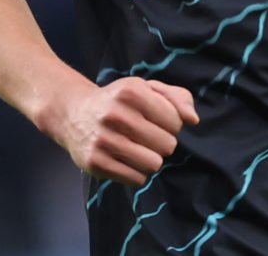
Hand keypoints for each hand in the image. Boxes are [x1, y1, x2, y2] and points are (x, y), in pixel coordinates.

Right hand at [41, 76, 198, 185]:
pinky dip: (138, 172)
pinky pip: (137, 178)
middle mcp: (115, 114)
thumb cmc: (119, 101)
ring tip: (139, 149)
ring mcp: (103, 140)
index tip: (158, 120)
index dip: (172, 124)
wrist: (74, 114)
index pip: (176, 121)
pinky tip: (127, 159)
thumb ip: (177, 98)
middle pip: (167, 145)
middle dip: (163, 142)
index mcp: (131, 91)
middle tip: (148, 136)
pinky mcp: (96, 162)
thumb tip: (193, 120)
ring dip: (152, 159)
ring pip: (154, 164)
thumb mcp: (147, 89)